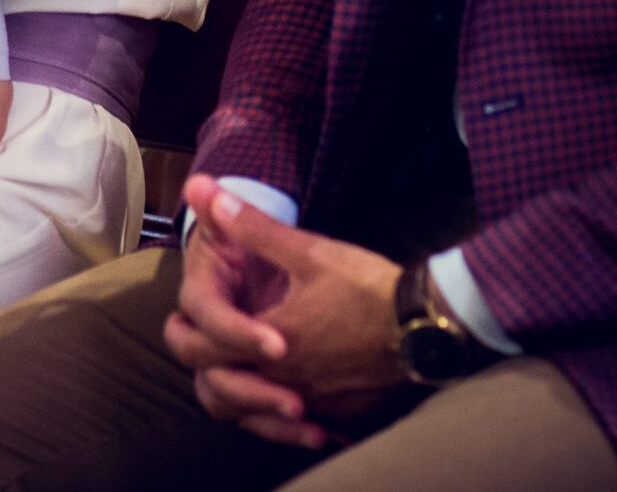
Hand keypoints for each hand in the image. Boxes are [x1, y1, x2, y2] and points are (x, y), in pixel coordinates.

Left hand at [168, 178, 408, 442]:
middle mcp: (286, 382)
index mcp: (270, 343)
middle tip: (201, 341)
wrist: (427, 325)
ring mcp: (313, 402)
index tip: (189, 313)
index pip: (205, 348)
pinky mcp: (339, 412)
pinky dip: (283, 413)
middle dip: (207, 364)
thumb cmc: (368, 288)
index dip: (194, 328)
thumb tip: (207, 192)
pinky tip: (289, 393)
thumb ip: (253, 227)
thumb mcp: (309, 250)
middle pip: (222, 389)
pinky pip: (297, 424)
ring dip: (242, 396)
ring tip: (239, 371)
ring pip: (256, 415)